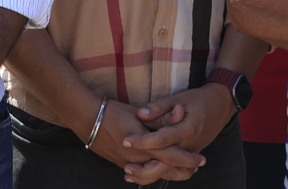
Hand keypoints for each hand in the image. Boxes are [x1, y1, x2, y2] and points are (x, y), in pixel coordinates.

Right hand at [73, 99, 201, 183]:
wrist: (86, 118)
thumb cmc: (113, 112)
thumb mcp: (140, 114)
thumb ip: (161, 117)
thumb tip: (181, 112)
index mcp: (145, 146)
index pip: (173, 156)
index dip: (188, 159)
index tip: (201, 159)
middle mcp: (137, 159)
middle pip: (165, 171)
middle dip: (182, 171)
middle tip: (195, 169)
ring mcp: (127, 164)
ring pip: (152, 175)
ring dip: (168, 174)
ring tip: (180, 172)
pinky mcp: (119, 163)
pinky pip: (139, 175)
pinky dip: (151, 175)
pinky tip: (156, 172)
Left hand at [120, 84, 235, 183]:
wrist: (221, 106)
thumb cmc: (198, 99)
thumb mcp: (179, 98)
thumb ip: (159, 107)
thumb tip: (140, 114)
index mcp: (188, 128)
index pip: (162, 140)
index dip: (143, 141)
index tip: (126, 140)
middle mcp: (191, 145)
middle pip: (166, 162)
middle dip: (144, 166)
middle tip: (125, 165)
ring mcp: (192, 153)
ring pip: (171, 171)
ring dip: (150, 174)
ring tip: (129, 173)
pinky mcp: (191, 156)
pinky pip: (175, 170)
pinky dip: (160, 174)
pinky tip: (143, 174)